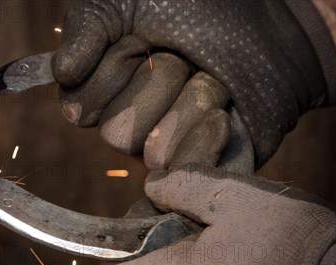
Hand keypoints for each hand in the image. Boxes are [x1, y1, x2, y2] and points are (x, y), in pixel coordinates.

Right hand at [52, 0, 335, 167]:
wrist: (273, 18)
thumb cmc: (195, 6)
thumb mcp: (128, 1)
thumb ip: (86, 27)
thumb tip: (62, 73)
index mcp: (103, 92)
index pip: (80, 109)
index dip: (114, 69)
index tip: (142, 39)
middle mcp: (130, 126)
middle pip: (117, 134)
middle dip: (159, 80)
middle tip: (185, 55)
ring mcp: (167, 149)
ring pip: (155, 153)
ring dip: (192, 100)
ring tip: (213, 77)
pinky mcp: (205, 165)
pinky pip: (189, 175)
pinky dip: (210, 137)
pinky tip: (227, 111)